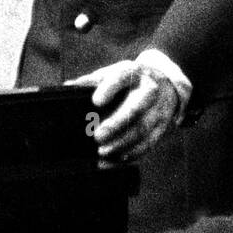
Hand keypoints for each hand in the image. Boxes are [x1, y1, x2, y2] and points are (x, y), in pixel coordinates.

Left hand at [67, 50, 189, 162]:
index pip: (122, 77)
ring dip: (122, 143)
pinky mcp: (162, 127)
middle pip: (136, 108)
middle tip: (97, 136)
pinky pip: (149, 143)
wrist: (165, 85)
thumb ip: (92, 81)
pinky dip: (132, 154)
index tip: (95, 101)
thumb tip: (68, 87)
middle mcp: (149, 90)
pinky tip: (116, 159)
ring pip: (142, 129)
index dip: (109, 89)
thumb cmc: (129, 81)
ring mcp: (158, 110)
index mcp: (133, 73)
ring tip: (102, 152)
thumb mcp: (113, 73)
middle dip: (116, 124)